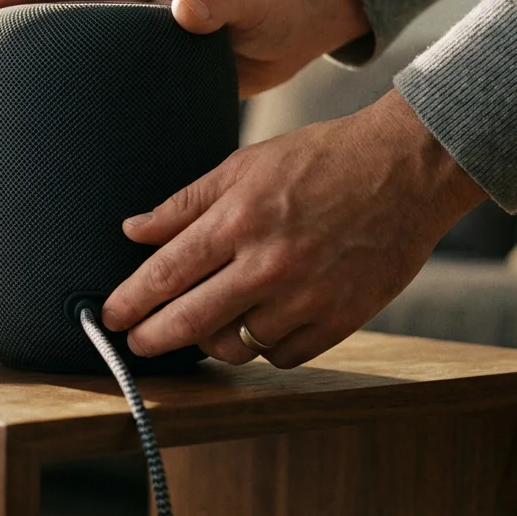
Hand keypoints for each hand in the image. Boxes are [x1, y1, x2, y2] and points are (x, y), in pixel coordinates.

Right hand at [0, 0, 369, 97]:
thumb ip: (217, 0)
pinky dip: (69, 116)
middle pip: (43, 29)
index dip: (7, 1)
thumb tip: (184, 8)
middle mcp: (123, 16)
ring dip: (26, 89)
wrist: (299, 27)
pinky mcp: (149, 86)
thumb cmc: (272, 2)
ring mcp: (133, 53)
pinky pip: (97, 98)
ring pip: (64, 67)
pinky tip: (56, 150)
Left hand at [100, 90, 488, 367]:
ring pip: (236, 346)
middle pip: (189, 322)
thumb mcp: (246, 165)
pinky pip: (283, 355)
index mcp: (239, 219)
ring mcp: (306, 297)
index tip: (109, 318)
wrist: (407, 169)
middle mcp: (268, 264)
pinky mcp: (341, 320)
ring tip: (206, 327)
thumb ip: (185, 203)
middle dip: (152, 339)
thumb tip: (132, 230)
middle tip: (136, 344)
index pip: (165, 274)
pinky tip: (260, 324)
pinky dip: (265, 346)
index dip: (129, 302)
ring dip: (213, 342)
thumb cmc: (323, 160)